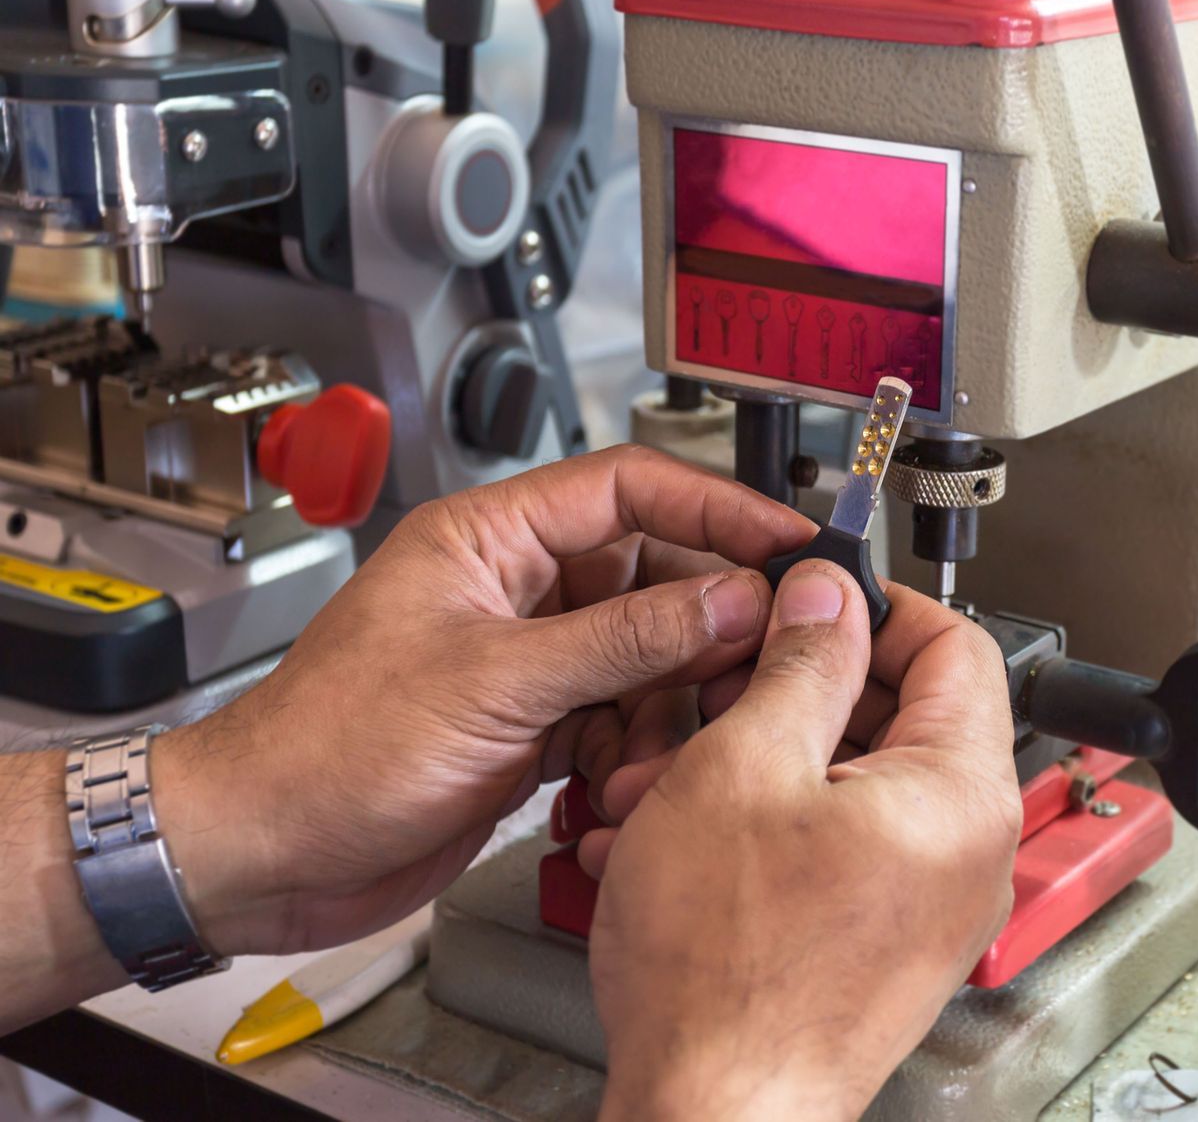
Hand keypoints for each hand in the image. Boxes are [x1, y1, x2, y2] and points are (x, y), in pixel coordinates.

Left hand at [150, 446, 812, 957]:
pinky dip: (634, 753)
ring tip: (665, 748)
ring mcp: (528, 661)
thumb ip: (627, 639)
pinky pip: (621, 720)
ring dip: (668, 707)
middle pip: (655, 577)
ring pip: (648, 658)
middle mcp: (517, 590)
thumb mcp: (497, 683)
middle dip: (708, 624)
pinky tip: (620, 786)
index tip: (789, 540)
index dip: (718, 508)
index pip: (631, 488)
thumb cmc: (327, 751)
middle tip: (768, 654)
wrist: (263, 856)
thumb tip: (734, 599)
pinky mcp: (532, 727)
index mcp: (491, 539)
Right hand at [581, 562, 1021, 1120]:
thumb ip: (799, 663)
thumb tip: (829, 595)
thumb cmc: (727, 974)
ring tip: (668, 776)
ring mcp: (928, 903)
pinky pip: (836, 848)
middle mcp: (966, 849)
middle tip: (717, 686)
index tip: (810, 597)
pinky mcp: (883, 943)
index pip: (956, 642)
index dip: (875, 603)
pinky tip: (679, 837)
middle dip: (792, 691)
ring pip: (851, 783)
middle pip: (899, 712)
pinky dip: (763, 827)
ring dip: (758, 762)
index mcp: (961, 790)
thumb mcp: (743, 767)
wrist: (711, 1118)